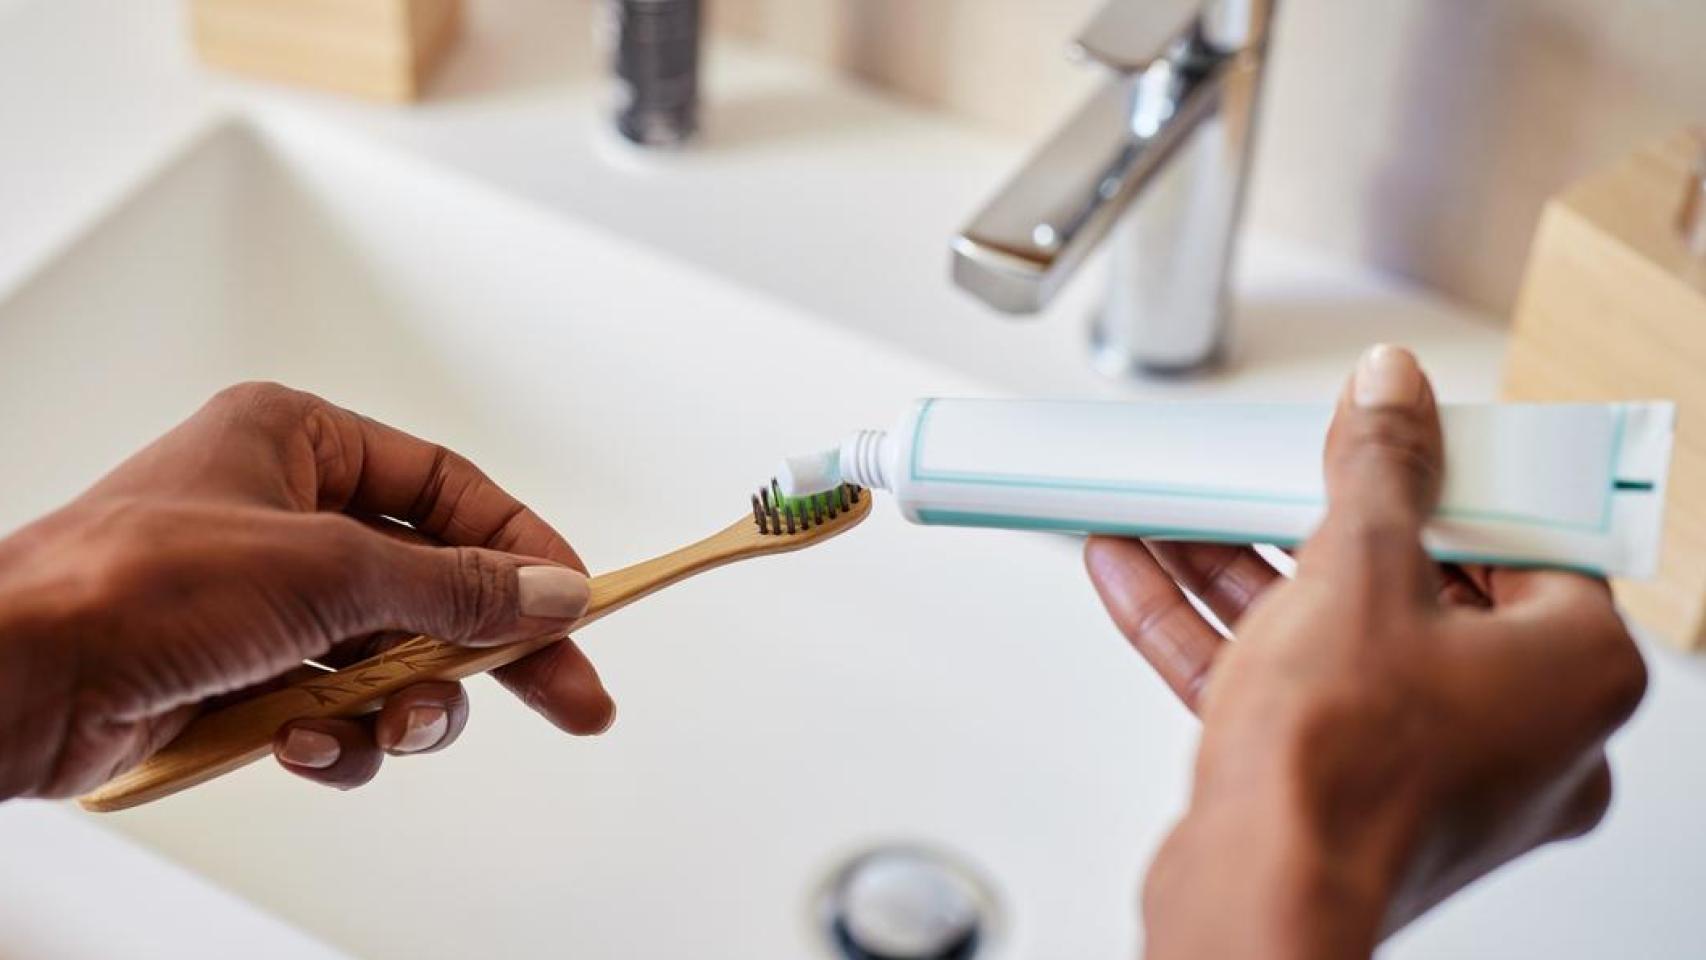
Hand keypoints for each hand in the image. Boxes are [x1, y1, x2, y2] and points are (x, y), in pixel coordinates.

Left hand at [0, 382, 614, 799]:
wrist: (8, 682)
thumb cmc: (133, 584)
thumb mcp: (326, 569)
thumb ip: (455, 586)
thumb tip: (553, 593)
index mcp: (299, 443)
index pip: (450, 490)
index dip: (522, 548)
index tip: (578, 604)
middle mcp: (287, 514)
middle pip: (436, 583)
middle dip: (494, 650)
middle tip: (572, 698)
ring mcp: (263, 601)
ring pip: (391, 660)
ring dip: (402, 707)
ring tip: (393, 730)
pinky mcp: (239, 676)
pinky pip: (333, 710)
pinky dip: (334, 739)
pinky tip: (303, 746)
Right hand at [1085, 346, 1646, 958]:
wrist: (1257, 902)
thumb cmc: (1344, 773)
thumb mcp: (1359, 570)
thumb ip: (1379, 468)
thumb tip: (1394, 392)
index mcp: (1572, 672)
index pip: (1519, 537)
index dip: (1441, 477)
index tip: (1385, 441)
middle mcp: (1519, 729)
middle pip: (1408, 586)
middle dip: (1303, 521)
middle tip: (1264, 472)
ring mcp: (1428, 768)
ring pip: (1329, 638)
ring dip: (1237, 569)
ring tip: (1172, 510)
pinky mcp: (1345, 792)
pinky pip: (1284, 689)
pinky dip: (1215, 632)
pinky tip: (1139, 572)